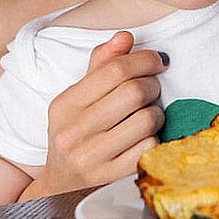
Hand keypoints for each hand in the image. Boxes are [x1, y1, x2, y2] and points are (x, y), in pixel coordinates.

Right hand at [35, 31, 165, 195]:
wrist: (61, 182)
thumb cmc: (76, 130)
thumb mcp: (78, 96)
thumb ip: (101, 64)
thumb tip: (126, 37)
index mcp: (65, 104)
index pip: (114, 70)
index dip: (144, 60)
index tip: (157, 61)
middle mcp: (73, 131)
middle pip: (133, 92)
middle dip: (152, 85)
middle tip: (152, 87)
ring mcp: (91, 157)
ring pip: (146, 120)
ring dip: (156, 113)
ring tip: (149, 113)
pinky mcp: (109, 178)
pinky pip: (148, 148)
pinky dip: (154, 138)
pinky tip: (144, 136)